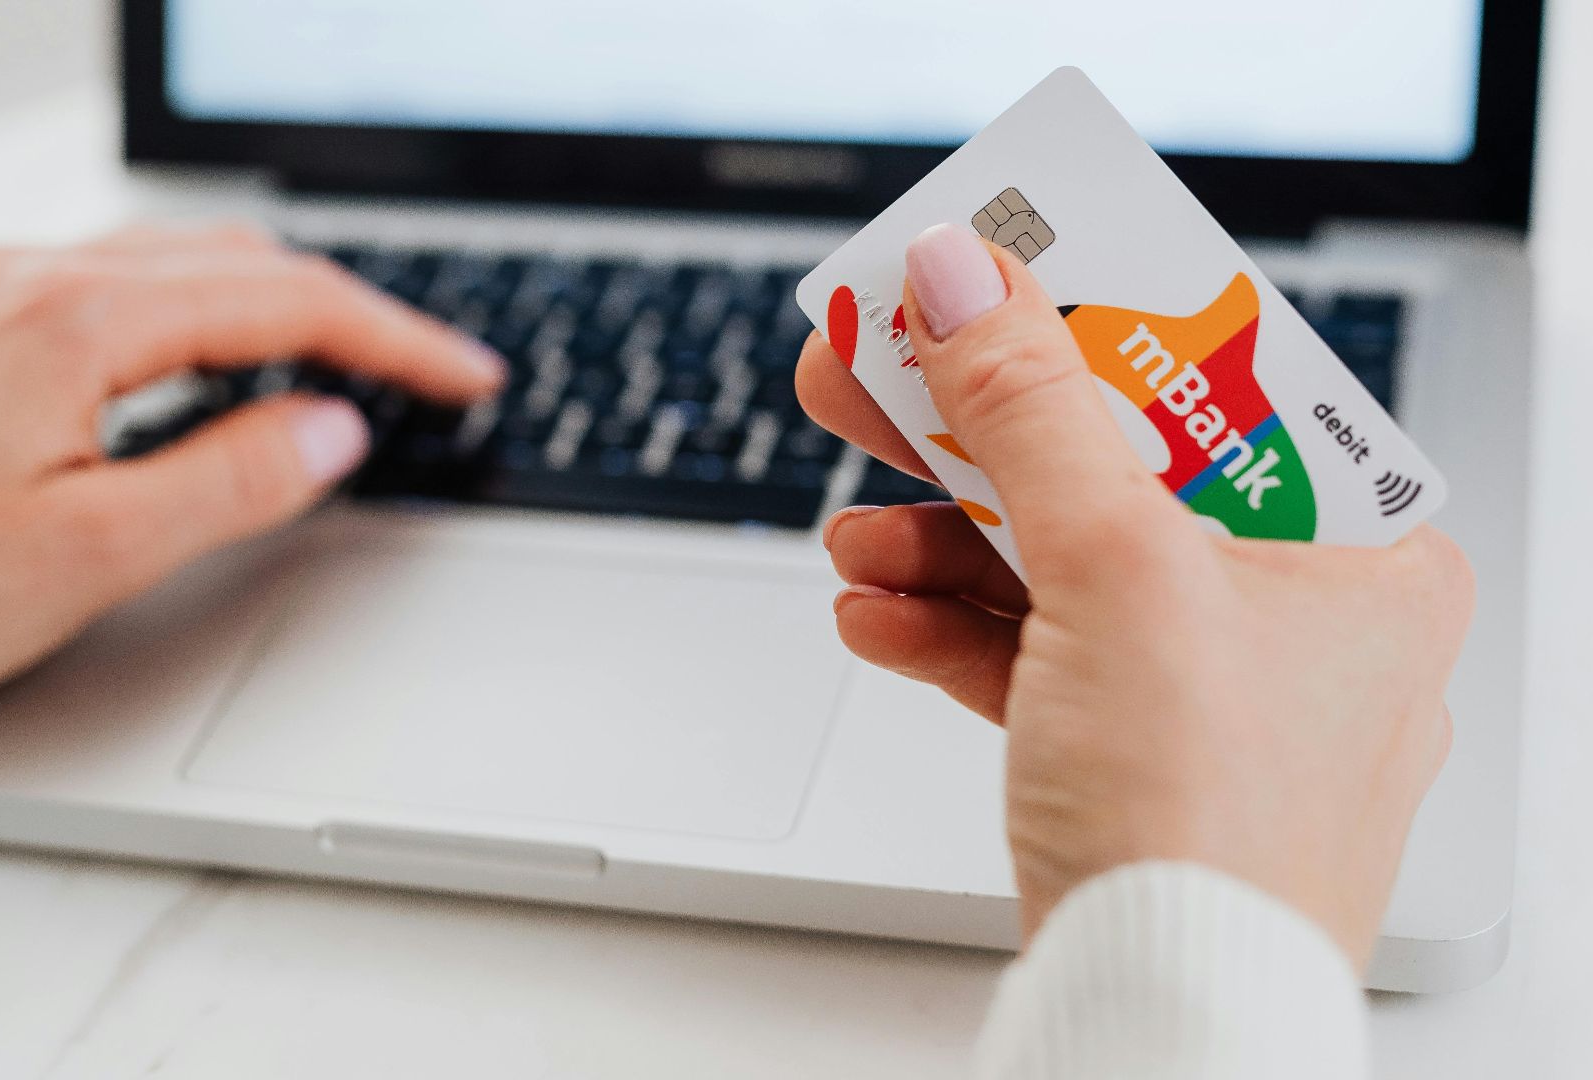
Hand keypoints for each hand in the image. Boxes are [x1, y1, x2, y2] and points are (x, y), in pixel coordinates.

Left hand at [0, 224, 504, 706]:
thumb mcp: (93, 552)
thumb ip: (232, 478)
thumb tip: (333, 428)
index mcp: (71, 325)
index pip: (283, 301)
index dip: (396, 341)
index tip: (466, 377)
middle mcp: (28, 281)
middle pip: (239, 260)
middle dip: (350, 311)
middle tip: (425, 375)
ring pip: (179, 262)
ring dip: (277, 303)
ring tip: (346, 365)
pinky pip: (117, 281)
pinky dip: (202, 309)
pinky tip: (220, 356)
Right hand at [798, 224, 1473, 966]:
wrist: (1158, 1018)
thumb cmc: (1209, 826)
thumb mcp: (1116, 572)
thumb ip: (1032, 409)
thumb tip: (967, 281)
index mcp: (1363, 556)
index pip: (1220, 387)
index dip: (1097, 321)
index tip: (998, 278)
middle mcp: (1302, 618)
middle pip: (1116, 471)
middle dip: (981, 436)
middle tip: (885, 370)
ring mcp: (1212, 691)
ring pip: (1060, 566)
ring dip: (944, 545)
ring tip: (855, 533)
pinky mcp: (1133, 750)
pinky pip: (1036, 654)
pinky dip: (953, 629)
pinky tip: (875, 616)